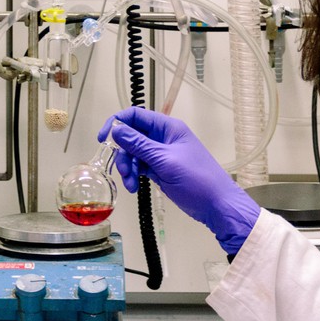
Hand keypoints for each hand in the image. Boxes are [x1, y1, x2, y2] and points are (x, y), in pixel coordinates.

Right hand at [99, 107, 260, 253]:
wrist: (216, 204)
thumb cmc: (198, 179)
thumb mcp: (165, 161)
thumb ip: (140, 145)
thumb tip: (117, 129)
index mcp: (168, 128)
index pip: (136, 116)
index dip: (117, 123)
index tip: (103, 138)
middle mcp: (163, 138)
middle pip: (131, 137)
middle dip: (124, 153)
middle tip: (124, 170)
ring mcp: (161, 154)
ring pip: (134, 154)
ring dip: (128, 167)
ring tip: (130, 184)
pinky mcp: (160, 169)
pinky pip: (140, 167)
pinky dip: (134, 176)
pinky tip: (134, 187)